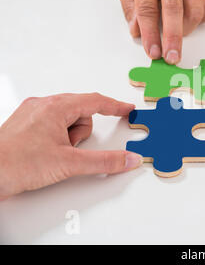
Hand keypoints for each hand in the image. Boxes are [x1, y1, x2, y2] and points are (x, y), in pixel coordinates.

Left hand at [0, 93, 142, 199]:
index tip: (127, 109)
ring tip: (54, 155)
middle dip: (81, 133)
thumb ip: (104, 161)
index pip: (95, 101)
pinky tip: (46, 154)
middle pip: (80, 113)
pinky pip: (53, 126)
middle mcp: (43, 106)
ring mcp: (32, 115)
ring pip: (66, 121)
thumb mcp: (69, 163)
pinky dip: (57, 139)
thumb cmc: (15, 164)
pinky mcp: (25, 126)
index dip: (115, 106)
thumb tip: (127, 158)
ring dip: (68, 139)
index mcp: (54, 107)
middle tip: (70, 150)